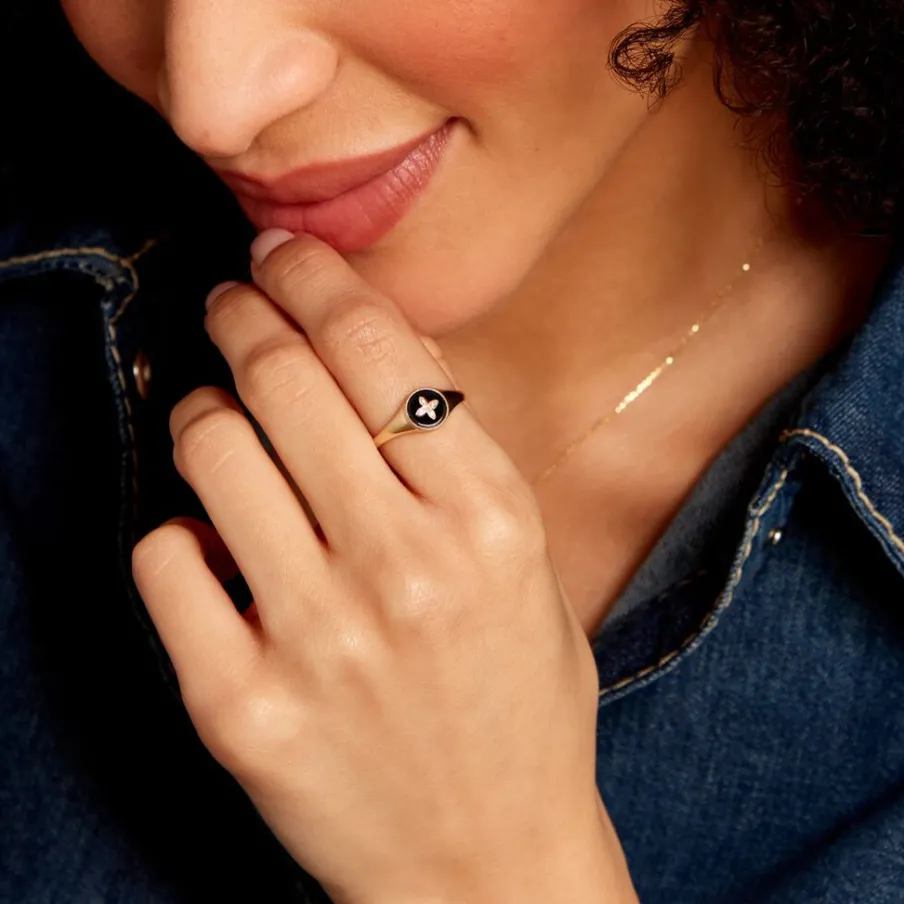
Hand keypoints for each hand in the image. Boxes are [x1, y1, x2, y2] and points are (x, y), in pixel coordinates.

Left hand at [132, 231, 637, 903]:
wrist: (488, 859)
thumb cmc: (518, 702)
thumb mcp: (527, 563)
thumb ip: (457, 457)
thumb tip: (366, 347)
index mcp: (489, 520)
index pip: (380, 348)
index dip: (317, 279)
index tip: (284, 255)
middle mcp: (404, 567)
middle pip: (283, 378)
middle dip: (243, 314)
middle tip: (231, 302)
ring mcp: (315, 637)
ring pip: (208, 449)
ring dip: (203, 411)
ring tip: (217, 417)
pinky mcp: (240, 705)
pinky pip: (164, 557)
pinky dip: (178, 530)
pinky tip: (212, 540)